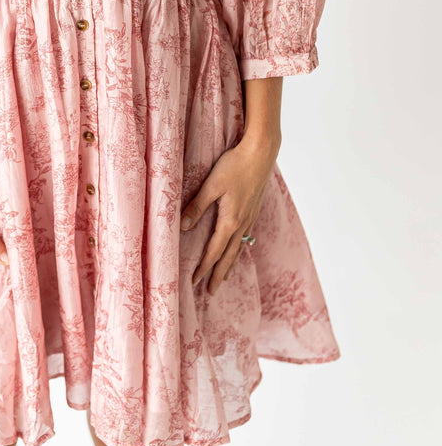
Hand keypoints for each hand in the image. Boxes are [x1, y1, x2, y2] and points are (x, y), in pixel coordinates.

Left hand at [179, 130, 279, 294]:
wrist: (261, 153)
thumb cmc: (234, 166)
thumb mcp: (211, 185)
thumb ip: (197, 206)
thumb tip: (183, 227)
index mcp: (230, 221)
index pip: (214, 251)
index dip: (204, 268)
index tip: (195, 282)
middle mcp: (242, 224)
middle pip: (229, 256)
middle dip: (219, 274)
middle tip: (211, 292)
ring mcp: (251, 217)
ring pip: (240, 247)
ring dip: (231, 263)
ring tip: (225, 277)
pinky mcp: (254, 209)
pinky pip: (246, 236)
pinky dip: (240, 248)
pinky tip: (240, 246)